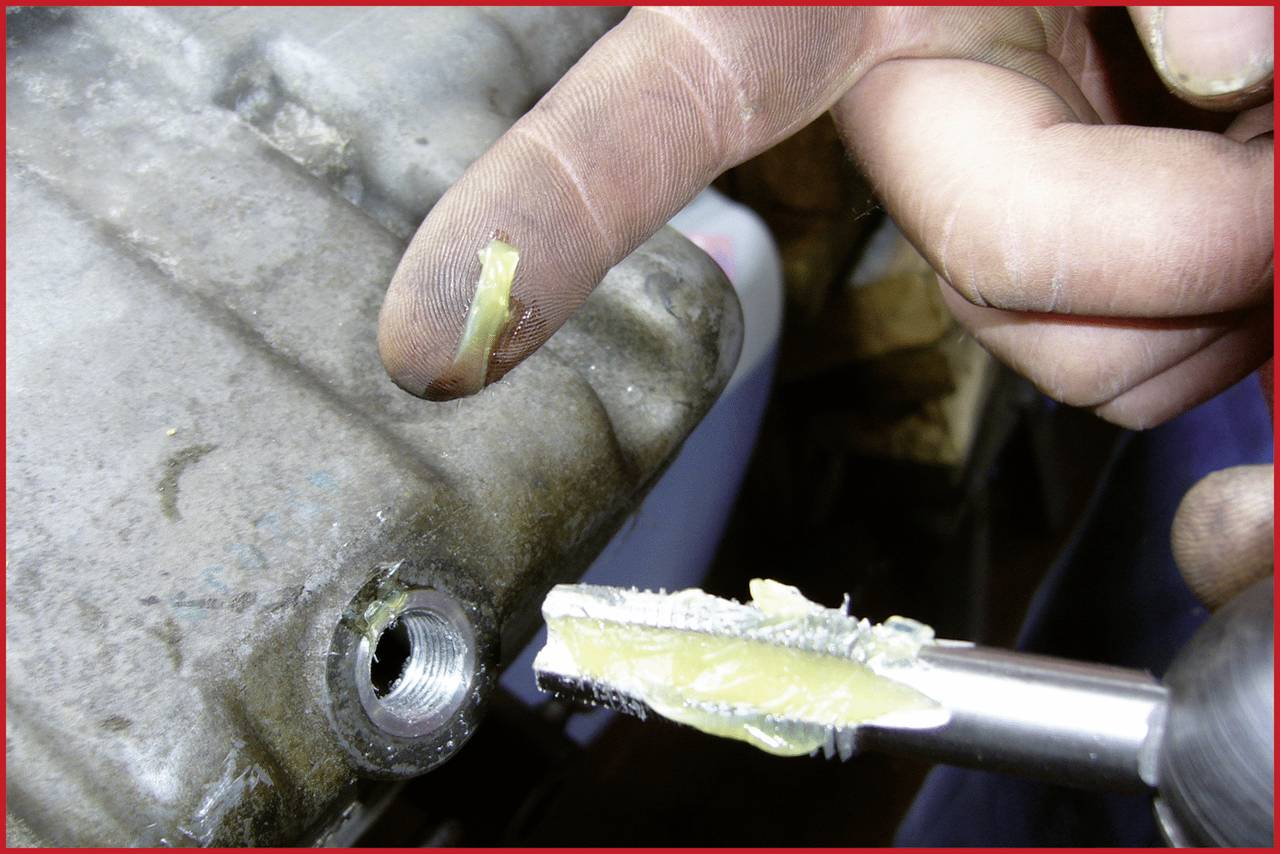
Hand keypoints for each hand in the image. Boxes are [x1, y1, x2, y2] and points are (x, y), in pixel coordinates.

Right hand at [378, 6, 1270, 424]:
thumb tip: (1231, 69)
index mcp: (825, 8)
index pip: (649, 121)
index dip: (541, 223)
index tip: (427, 338)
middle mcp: (906, 118)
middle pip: (998, 261)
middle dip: (1168, 238)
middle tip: (1277, 173)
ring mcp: (990, 201)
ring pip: (1080, 356)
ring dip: (1217, 282)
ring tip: (1267, 146)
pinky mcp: (1077, 268)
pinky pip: (1138, 366)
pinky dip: (1226, 308)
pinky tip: (1243, 204)